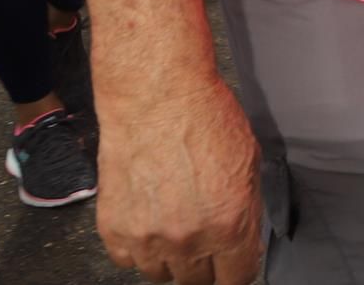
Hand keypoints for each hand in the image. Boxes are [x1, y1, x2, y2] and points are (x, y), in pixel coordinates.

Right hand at [96, 75, 263, 284]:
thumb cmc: (205, 119)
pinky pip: (127, 260)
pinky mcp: (114, 229)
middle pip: (197, 281)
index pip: (236, 277)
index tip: (235, 265)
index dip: (238, 270)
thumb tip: (243, 235)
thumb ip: (245, 209)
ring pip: (161, 274)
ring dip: (171, 259)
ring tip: (176, 229)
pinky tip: (149, 223)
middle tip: (206, 243)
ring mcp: (147, 238)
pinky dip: (138, 248)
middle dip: (206, 265)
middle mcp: (187, 239)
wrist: (157, 98)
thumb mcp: (249, 163)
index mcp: (229, 225)